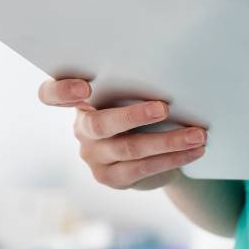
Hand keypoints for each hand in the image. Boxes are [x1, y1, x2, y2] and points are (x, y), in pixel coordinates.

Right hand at [38, 78, 206, 190]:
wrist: (151, 150)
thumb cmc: (140, 108)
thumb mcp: (132, 95)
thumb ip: (134, 86)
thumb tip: (171, 71)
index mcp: (80, 100)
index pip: (51, 94)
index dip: (62, 91)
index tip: (85, 87)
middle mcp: (81, 128)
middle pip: (99, 124)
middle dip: (133, 115)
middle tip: (164, 107)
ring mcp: (93, 155)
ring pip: (129, 148)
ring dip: (168, 141)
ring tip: (197, 135)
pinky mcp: (110, 177)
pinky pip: (142, 169)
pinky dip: (173, 158)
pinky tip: (195, 150)